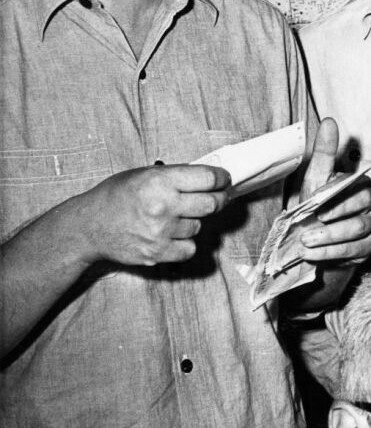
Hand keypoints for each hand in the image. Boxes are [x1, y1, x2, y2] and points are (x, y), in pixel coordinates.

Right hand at [80, 164, 229, 265]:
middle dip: (218, 200)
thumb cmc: (116, 196)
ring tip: (173, 218)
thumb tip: (210, 179)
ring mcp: (162, 232)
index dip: (222, 179)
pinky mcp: (158, 253)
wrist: (89, 226)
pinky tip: (171, 236)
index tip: (225, 180)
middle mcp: (164, 205)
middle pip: (213, 204)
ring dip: (192, 222)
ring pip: (199, 227)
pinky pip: (190, 248)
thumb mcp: (143, 174)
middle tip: (217, 198)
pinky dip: (184, 243)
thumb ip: (175, 176)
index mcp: (160, 180)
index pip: (209, 179)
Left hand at [297, 118, 370, 267]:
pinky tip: (311, 254)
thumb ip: (325, 153)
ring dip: (329, 236)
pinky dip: (329, 253)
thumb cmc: (317, 207)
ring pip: (357, 229)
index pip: (356, 185)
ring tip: (306, 241)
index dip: (337, 195)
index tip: (316, 202)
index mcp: (362, 184)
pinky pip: (352, 250)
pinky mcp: (368, 249)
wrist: (318, 243)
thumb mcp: (317, 180)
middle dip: (336, 213)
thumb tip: (329, 121)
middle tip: (313, 220)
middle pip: (362, 205)